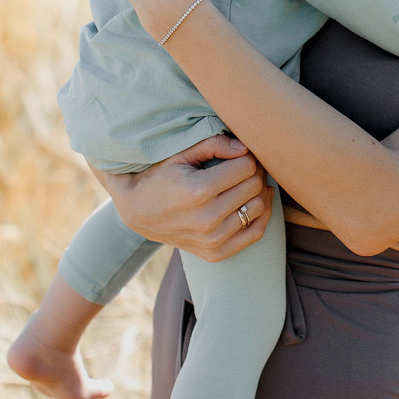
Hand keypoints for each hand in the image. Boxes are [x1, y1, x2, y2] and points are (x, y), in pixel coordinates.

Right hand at [94, 134, 271, 262]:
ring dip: (259, 192)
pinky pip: (255, 233)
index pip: (246, 167)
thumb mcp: (181, 154)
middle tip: (244, 165)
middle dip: (254, 171)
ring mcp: (212, 240)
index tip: (240, 154)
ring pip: (259, 208)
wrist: (137, 211)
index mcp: (199, 191)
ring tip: (247, 182)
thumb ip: (214, 144)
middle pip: (254, 186)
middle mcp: (207, 218)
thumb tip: (246, 147)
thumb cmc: (161, 176)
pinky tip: (252, 202)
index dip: (247, 156)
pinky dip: (261, 216)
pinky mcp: (215, 253)